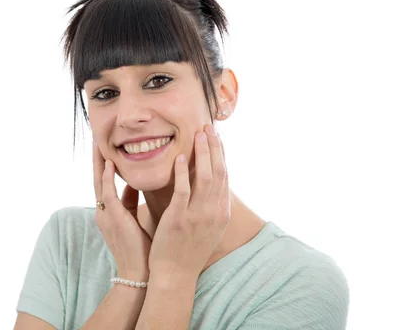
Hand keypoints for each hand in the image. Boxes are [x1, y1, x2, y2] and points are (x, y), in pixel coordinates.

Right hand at [93, 142, 151, 280]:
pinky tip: (110, 164)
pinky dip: (108, 179)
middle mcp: (104, 211)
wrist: (139, 273)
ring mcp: (106, 214)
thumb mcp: (133, 219)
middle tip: (96, 136)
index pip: (104, 181)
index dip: (104, 162)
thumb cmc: (140, 247)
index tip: (105, 144)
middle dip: (97, 157)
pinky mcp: (113, 219)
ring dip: (99, 162)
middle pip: (98, 177)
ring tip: (97, 142)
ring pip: (99, 182)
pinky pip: (108, 194)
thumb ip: (130, 201)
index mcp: (109, 211)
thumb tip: (131, 183)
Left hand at [147, 124, 230, 279]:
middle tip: (208, 127)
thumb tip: (210, 186)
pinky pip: (184, 191)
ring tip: (198, 134)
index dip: (221, 154)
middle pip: (219, 172)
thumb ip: (209, 206)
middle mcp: (214, 212)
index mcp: (221, 213)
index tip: (216, 136)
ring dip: (202, 153)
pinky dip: (183, 172)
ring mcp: (198, 216)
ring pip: (205, 178)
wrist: (176, 275)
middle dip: (214, 147)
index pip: (225, 177)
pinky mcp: (180, 219)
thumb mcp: (207, 227)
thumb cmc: (187, 249)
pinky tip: (179, 157)